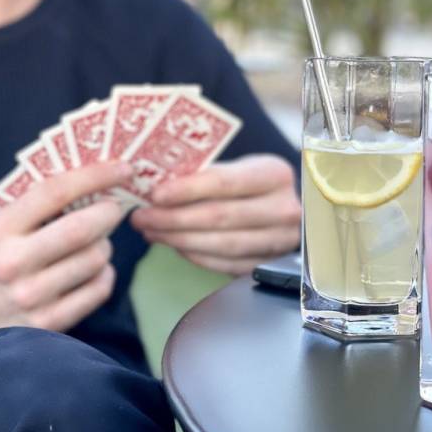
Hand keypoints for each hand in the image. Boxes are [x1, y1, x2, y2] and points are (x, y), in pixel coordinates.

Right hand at [0, 162, 132, 331]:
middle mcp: (12, 263)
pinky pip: (99, 289)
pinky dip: (105, 274)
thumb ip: (46, 202)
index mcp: (1, 228)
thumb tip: (104, 176)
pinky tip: (93, 271)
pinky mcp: (48, 323)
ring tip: (97, 243)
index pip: (54, 191)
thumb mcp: (9, 223)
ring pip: (95, 259)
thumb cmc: (7, 252)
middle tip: (115, 208)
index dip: (95, 176)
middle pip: (81, 229)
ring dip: (106, 246)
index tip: (124, 168)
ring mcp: (30, 296)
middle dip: (109, 213)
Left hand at [130, 154, 300, 274]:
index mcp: (275, 174)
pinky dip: (196, 256)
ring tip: (151, 231)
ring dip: (179, 240)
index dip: (186, 189)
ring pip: (221, 244)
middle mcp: (284, 209)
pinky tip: (175, 246)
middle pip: (219, 216)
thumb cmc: (253, 183)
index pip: (224, 182)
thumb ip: (206, 174)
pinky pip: (226, 265)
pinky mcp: (271, 264)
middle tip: (141, 217)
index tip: (155, 195)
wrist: (290, 209)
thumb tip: (156, 184)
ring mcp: (281, 240)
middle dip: (173, 218)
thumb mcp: (239, 167)